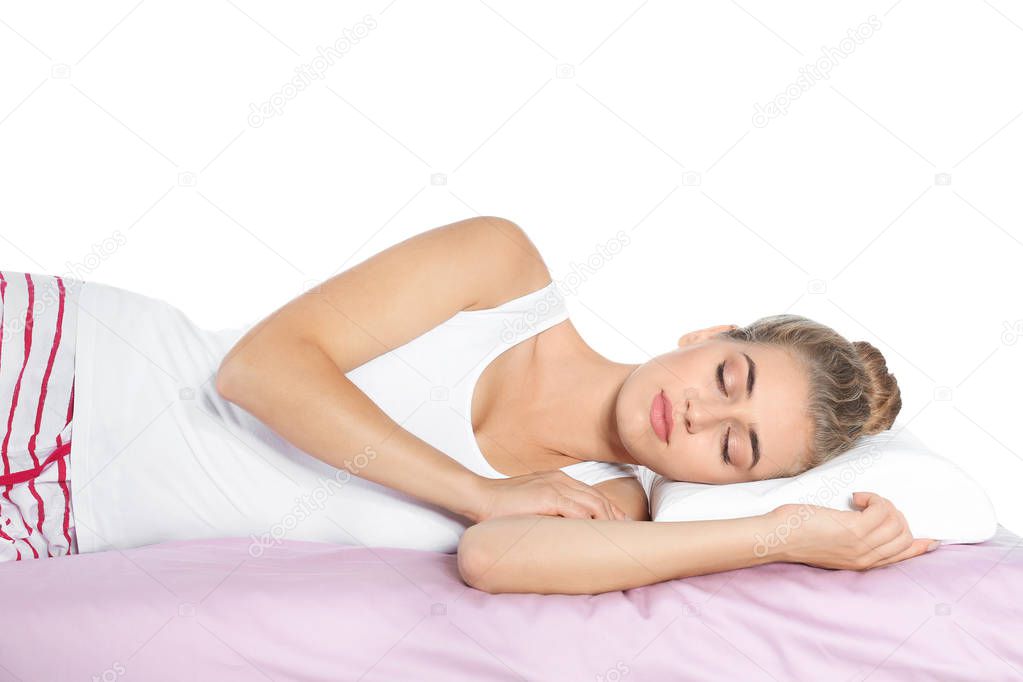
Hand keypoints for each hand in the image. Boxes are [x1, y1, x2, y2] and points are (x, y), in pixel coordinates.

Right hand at [468, 470, 627, 523]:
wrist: (480, 497)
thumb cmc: (503, 505)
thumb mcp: (533, 502)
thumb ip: (551, 510)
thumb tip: (565, 529)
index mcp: (559, 480)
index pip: (593, 495)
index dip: (610, 511)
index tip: (621, 527)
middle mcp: (561, 480)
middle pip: (599, 499)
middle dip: (616, 518)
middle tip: (628, 536)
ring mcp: (555, 487)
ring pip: (593, 504)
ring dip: (609, 521)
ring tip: (619, 538)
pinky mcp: (548, 497)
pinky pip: (578, 511)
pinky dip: (591, 523)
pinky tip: (599, 535)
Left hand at [768, 491, 938, 570]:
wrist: (776, 538)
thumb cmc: (797, 535)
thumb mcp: (831, 544)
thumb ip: (852, 541)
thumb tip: (865, 525)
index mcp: (862, 563)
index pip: (901, 557)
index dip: (918, 546)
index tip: (929, 539)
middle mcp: (865, 558)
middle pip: (904, 537)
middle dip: (896, 515)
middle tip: (873, 506)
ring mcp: (860, 545)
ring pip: (896, 522)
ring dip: (883, 503)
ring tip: (862, 501)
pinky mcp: (852, 530)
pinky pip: (882, 510)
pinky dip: (874, 498)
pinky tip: (855, 497)